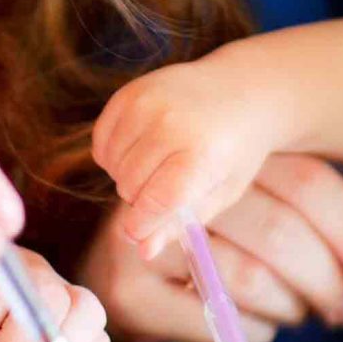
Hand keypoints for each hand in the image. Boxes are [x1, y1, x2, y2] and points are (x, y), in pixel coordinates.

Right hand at [80, 155, 342, 341]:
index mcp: (228, 149)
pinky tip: (263, 322)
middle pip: (278, 230)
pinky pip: (213, 316)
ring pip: (248, 276)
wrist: (124, 252)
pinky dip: (256, 328)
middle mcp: (184, 181)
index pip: (305, 181)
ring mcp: (150, 233)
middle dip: (328, 278)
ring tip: (306, 312)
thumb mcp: (286, 204)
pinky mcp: (130, 285)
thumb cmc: (222, 227)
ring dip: (294, 306)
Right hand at [93, 56, 290, 256]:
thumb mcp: (220, 192)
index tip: (138, 232)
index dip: (141, 225)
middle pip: (129, 186)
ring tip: (155, 166)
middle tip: (163, 187)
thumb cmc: (234, 150)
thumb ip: (181, 222)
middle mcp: (172, 125)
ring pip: (113, 166)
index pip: (156, 201)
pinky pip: (101, 141)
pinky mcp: (129, 92)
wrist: (242, 91)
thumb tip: (142, 250)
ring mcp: (147, 104)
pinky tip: (138, 149)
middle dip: (140, 198)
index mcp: (202, 155)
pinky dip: (112, 155)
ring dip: (126, 176)